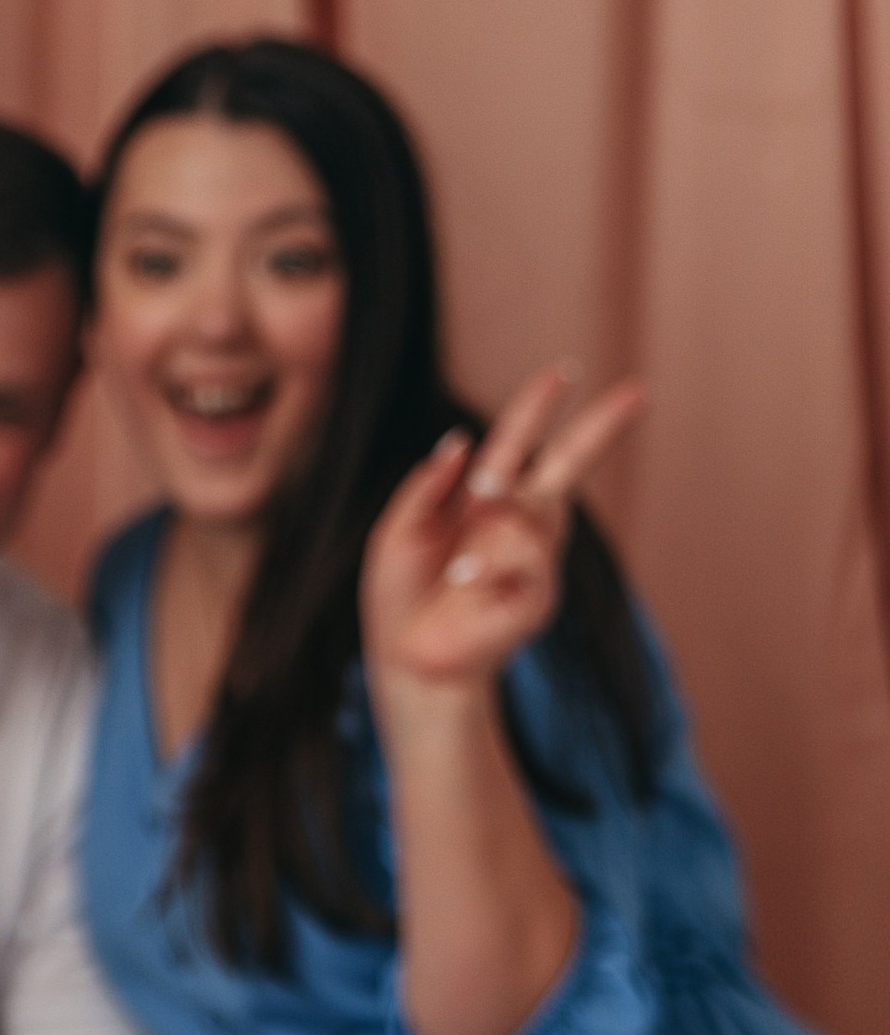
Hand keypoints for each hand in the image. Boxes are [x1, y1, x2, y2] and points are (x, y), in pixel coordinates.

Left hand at [361, 366, 643, 706]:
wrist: (406, 662)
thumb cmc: (400, 600)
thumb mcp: (396, 532)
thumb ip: (425, 487)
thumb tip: (460, 442)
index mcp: (482, 504)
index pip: (517, 444)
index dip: (538, 408)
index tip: (564, 373)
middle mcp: (515, 526)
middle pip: (569, 466)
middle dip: (602, 429)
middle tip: (638, 392)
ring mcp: (532, 562)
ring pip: (538, 512)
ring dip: (500, 520)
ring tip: (459, 567)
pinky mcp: (537, 599)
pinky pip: (529, 562)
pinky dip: (493, 564)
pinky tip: (465, 583)